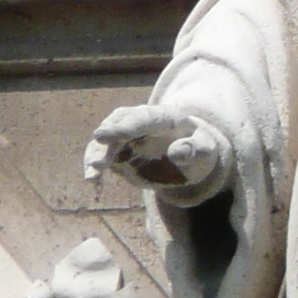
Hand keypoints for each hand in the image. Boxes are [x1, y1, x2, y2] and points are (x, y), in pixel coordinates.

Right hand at [84, 103, 233, 205]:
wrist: (189, 155)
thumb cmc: (199, 150)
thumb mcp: (205, 151)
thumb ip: (195, 150)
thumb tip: (178, 151)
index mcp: (166, 117)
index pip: (146, 117)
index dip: (131, 124)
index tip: (117, 132)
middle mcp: (142, 121)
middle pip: (122, 120)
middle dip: (110, 132)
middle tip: (98, 141)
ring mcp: (128, 135)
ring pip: (108, 137)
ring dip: (97, 152)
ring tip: (93, 173)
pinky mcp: (119, 150)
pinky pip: (102, 153)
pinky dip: (94, 163)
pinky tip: (92, 180)